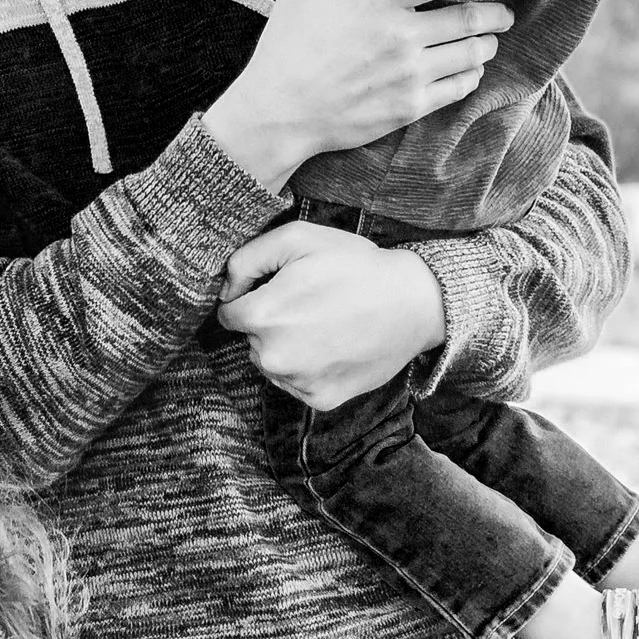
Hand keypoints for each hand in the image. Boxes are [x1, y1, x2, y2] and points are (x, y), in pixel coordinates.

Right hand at [204, 0, 510, 192]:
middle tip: (505, 10)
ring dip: (487, 43)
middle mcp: (402, 33)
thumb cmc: (286, 48)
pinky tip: (469, 69)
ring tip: (489, 39)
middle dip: (496, 12)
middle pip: (471, 15)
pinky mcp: (412, 106)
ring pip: (473, 52)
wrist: (279, 112)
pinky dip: (472, 74)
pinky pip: (461, 87)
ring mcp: (411, 73)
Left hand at [217, 223, 445, 408]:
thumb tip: (225, 291)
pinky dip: (308, 367)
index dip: (251, 297)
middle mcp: (274, 357)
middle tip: (309, 303)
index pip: (228, 314)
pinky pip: (296, 383)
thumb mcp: (296, 239)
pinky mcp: (321, 399)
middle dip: (270, 322)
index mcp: (262, 316)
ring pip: (271, 363)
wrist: (413, 302)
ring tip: (324, 324)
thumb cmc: (354, 265)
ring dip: (286, 346)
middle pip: (250, 339)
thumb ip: (245, 260)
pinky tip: (333, 346)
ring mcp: (298, 382)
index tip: (278, 289)